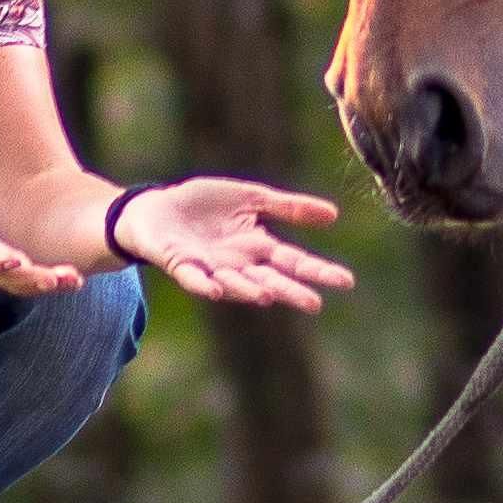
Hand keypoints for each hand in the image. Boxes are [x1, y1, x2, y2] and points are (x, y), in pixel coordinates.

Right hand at [0, 187, 80, 294]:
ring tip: (72, 280)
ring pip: (21, 284)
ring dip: (47, 284)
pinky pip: (29, 283)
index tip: (13, 261)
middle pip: (4, 278)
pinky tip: (75, 280)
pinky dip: (51, 283)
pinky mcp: (5, 274)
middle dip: (29, 279)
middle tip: (53, 280)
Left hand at [116, 176, 358, 313]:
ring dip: (248, 290)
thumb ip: (288, 207)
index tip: (346, 281)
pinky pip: (192, 277)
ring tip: (267, 296)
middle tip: (314, 304)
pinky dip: (203, 284)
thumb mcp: (251, 197)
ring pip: (234, 283)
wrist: (156, 208)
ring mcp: (209, 266)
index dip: (318, 271)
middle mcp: (237, 263)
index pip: (294, 261)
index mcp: (257, 246)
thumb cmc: (204, 204)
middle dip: (290, 291)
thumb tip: (334, 215)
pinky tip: (216, 289)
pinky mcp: (179, 263)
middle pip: (269, 279)